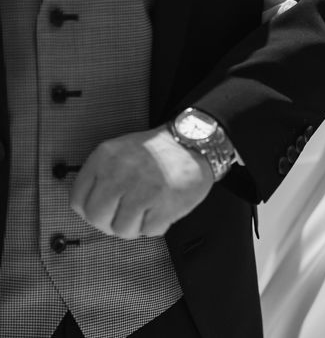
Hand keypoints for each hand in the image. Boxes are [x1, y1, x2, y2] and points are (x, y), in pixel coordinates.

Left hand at [70, 126, 212, 238]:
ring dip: (136, 226)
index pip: (78, 200)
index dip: (90, 210)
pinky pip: (149, 231)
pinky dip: (157, 224)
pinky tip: (163, 207)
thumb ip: (100, 175)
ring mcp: (143, 189)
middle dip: (110, 223)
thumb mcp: (120, 150)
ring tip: (148, 208)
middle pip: (97, 219)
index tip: (104, 209)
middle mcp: (120, 172)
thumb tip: (87, 208)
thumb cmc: (158, 151)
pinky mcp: (165, 204)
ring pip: (122, 230)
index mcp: (105, 156)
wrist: (196, 142)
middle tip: (126, 215)